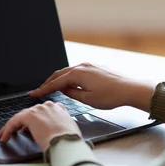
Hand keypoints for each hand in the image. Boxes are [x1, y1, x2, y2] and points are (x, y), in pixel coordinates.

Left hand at [0, 101, 80, 149]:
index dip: (33, 121)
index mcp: (58, 109)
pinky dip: (7, 130)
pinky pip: (14, 122)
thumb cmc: (69, 141)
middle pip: (29, 114)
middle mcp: (48, 106)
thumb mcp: (67, 131)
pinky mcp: (29, 116)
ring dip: (11, 127)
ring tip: (4, 136)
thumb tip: (53, 133)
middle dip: (20, 123)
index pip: (42, 112)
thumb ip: (59, 128)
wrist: (66, 142)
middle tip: (14, 132)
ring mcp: (38, 110)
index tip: (27, 128)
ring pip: (20, 117)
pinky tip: (4, 138)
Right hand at [29, 63, 154, 111]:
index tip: (34, 93)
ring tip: (53, 87)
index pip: (56, 82)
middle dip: (49, 82)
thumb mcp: (88, 99)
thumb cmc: (111, 95)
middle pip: (60, 74)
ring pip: (69, 71)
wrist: (130, 89)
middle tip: (40, 90)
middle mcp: (83, 66)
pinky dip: (70, 77)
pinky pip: (78, 71)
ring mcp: (90, 66)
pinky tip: (70, 83)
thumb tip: (64, 89)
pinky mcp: (96, 68)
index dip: (44, 89)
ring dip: (60, 79)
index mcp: (78, 74)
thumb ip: (72, 93)